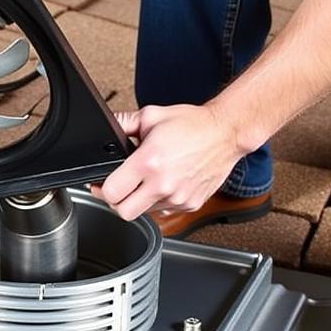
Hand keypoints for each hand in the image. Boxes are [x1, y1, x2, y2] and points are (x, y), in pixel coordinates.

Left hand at [92, 103, 242, 221]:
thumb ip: (124, 123)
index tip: (103, 183)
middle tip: (120, 188)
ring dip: (140, 201)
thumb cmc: (193, 124)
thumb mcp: (152, 116)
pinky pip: (164, 211)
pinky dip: (159, 201)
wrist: (227, 133)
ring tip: (148, 180)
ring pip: (144, 213)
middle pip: (123, 212)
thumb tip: (107, 128)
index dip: (102, 188)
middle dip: (117, 201)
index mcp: (149, 162)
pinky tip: (164, 184)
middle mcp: (163, 184)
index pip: (111, 193)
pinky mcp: (191, 204)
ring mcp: (178, 198)